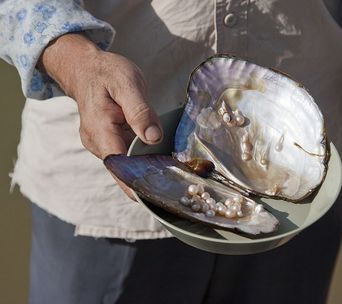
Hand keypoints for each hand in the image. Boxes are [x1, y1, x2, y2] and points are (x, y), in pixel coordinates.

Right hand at [39, 33, 162, 198]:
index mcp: (100, 128)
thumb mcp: (127, 83)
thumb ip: (139, 111)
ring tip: (169, 179)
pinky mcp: (105, 142)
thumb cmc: (107, 73)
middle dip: (143, 180)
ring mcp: (99, 144)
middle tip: (172, 188)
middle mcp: (96, 141)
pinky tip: (157, 164)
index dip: (134, 183)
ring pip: (122, 165)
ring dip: (142, 172)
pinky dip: (138, 162)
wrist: (85, 69)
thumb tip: (153, 138)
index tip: (151, 197)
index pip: (117, 164)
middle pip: (121, 169)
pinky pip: (122, 157)